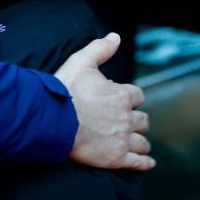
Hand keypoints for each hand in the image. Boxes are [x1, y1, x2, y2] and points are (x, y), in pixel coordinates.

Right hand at [55, 33, 154, 170]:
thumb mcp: (80, 62)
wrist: (51, 120)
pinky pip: (138, 162)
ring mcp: (122, 140)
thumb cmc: (64, 90)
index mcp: (121, 95)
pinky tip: (148, 162)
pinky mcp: (115, 158)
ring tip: (139, 143)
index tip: (123, 100)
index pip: (137, 96)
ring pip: (142, 142)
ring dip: (141, 141)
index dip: (131, 98)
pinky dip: (144, 162)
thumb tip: (115, 37)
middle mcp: (126, 118)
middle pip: (142, 120)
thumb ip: (100, 49)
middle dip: (136, 120)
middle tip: (127, 122)